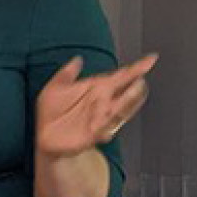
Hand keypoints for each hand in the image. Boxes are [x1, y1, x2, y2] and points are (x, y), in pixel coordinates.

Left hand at [36, 54, 157, 157]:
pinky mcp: (95, 134)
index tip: (150, 60)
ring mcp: (101, 118)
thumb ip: (67, 73)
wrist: (46, 137)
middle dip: (134, 86)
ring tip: (135, 91)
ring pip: (120, 109)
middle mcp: (103, 103)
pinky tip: (111, 118)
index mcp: (97, 88)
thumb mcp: (55, 88)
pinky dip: (108, 124)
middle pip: (125, 92)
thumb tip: (78, 59)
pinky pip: (106, 128)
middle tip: (141, 79)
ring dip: (128, 101)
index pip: (121, 76)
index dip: (136, 68)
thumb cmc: (52, 112)